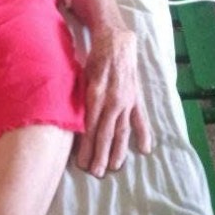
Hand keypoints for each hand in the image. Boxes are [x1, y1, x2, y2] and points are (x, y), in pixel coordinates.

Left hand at [76, 26, 151, 177]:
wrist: (117, 41)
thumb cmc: (93, 59)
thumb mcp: (80, 76)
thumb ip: (78, 98)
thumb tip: (69, 120)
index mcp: (96, 94)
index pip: (90, 126)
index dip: (86, 146)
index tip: (82, 163)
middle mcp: (113, 100)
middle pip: (106, 133)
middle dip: (100, 154)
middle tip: (95, 172)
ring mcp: (127, 100)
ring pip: (122, 130)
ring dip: (118, 149)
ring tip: (114, 166)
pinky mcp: (136, 98)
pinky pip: (140, 118)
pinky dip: (144, 133)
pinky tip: (145, 149)